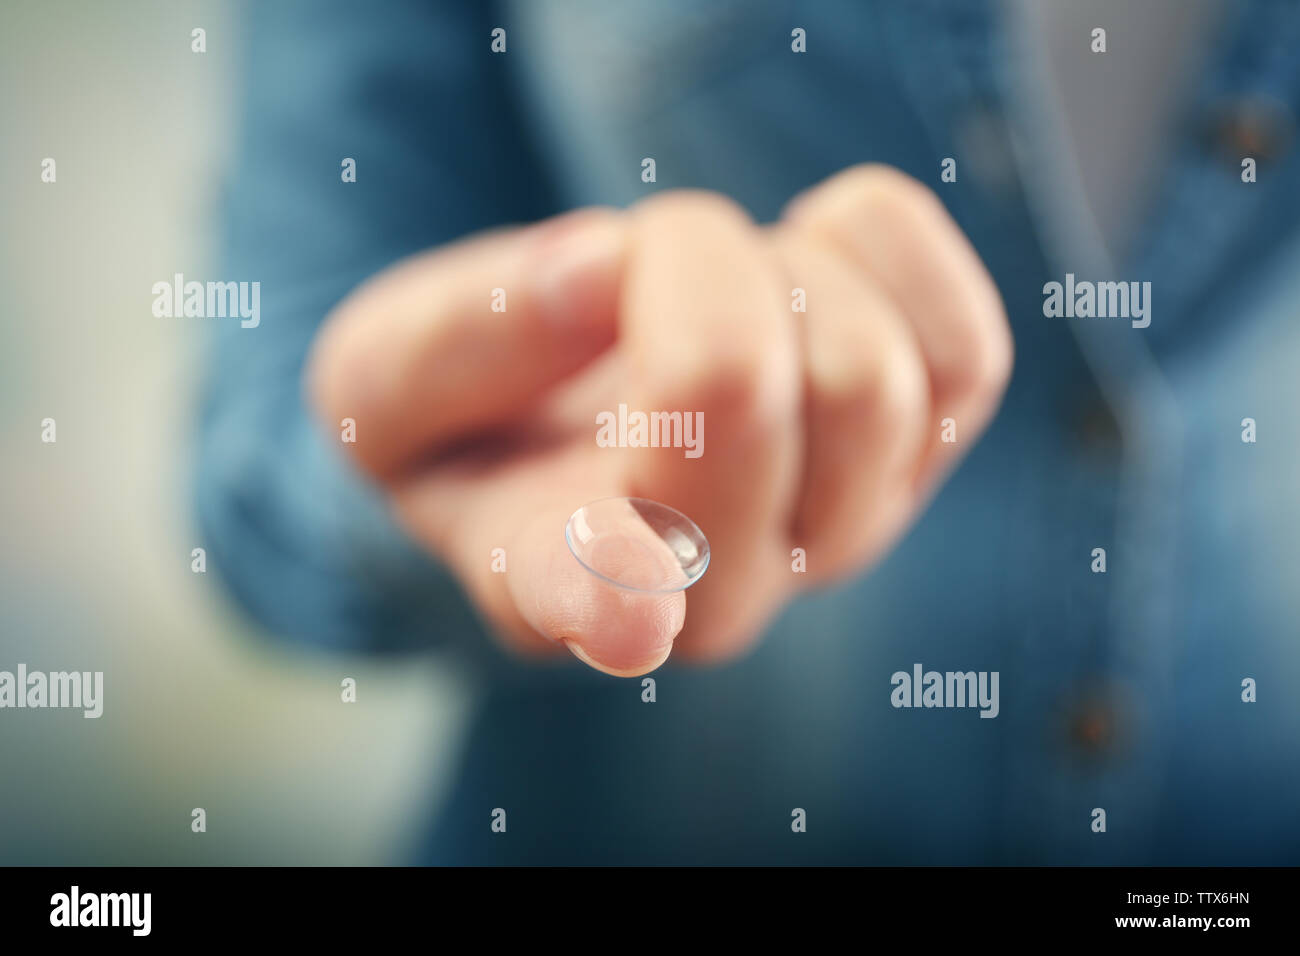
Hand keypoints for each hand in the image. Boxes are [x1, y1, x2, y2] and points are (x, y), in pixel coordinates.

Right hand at [307, 164, 1012, 675]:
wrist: (592, 425)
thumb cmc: (477, 411)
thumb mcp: (387, 377)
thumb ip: (459, 338)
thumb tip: (600, 270)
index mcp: (542, 568)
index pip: (577, 591)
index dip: (606, 586)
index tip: (627, 603)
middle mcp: (707, 584)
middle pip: (741, 398)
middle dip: (683, 267)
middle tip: (638, 256)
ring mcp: (832, 530)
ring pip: (866, 377)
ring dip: (780, 270)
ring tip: (717, 284)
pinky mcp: (922, 458)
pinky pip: (966, 348)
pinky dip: (883, 262)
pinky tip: (808, 264)